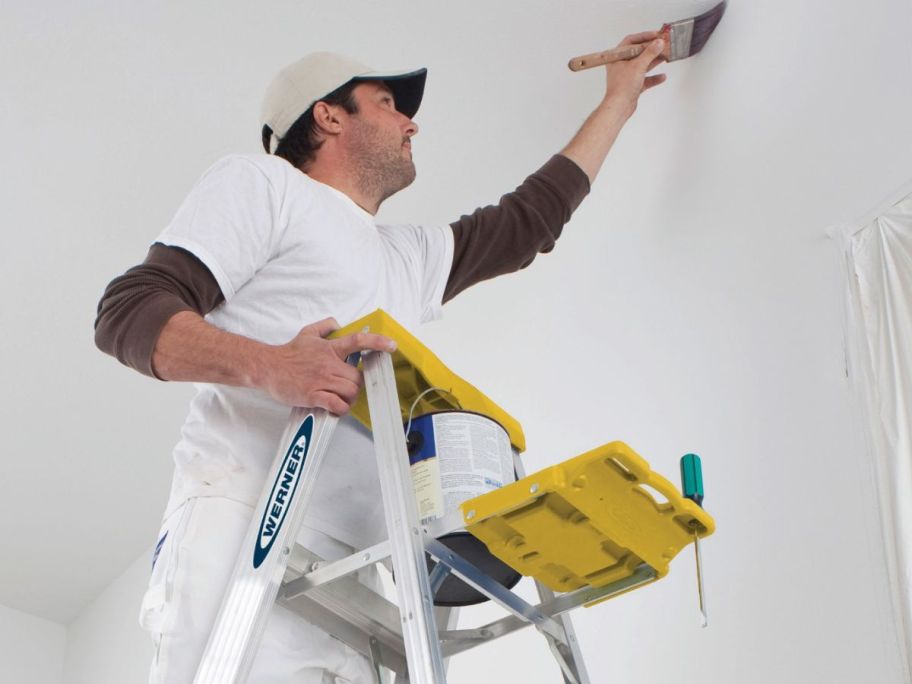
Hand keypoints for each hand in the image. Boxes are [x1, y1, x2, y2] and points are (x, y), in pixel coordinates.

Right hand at [260, 317, 396, 413]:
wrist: (268, 368)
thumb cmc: (288, 353)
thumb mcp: (307, 333)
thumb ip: (325, 326)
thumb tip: (338, 323)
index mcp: (330, 349)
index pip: (358, 341)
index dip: (378, 342)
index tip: (392, 346)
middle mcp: (329, 364)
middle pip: (357, 378)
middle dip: (356, 386)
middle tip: (347, 388)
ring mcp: (322, 380)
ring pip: (350, 392)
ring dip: (348, 398)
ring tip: (339, 398)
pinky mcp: (314, 395)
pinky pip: (337, 404)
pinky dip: (340, 409)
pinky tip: (334, 407)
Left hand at [603, 32, 666, 117]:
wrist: (619, 107)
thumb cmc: (622, 87)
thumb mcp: (638, 65)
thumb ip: (650, 53)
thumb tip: (659, 42)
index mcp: (617, 57)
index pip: (631, 41)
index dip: (644, 36)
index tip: (656, 35)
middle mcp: (621, 65)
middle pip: (638, 53)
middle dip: (652, 49)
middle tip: (663, 45)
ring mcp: (627, 76)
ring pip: (643, 65)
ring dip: (654, 61)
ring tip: (666, 56)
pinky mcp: (633, 86)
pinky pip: (645, 79)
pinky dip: (653, 78)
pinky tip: (662, 77)